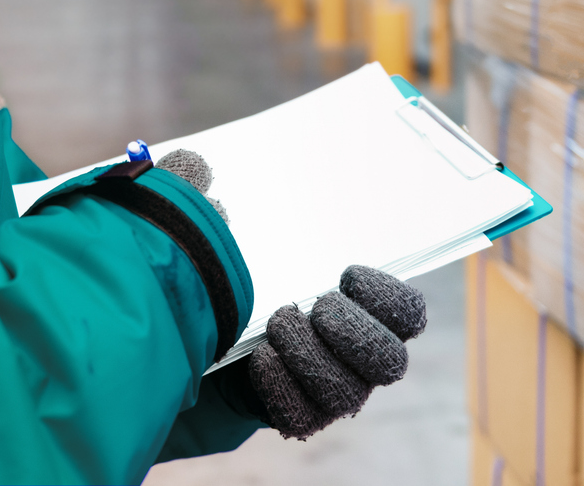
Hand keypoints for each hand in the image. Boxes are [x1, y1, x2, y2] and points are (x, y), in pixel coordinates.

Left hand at [155, 149, 427, 438]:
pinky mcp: (293, 417)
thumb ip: (199, 194)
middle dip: (356, 333)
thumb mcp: (209, 232)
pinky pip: (307, 416)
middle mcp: (351, 352)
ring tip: (278, 326)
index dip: (390, 296)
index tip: (346, 272)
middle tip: (316, 306)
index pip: (407, 311)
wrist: (175, 343)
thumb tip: (198, 166)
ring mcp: (325, 390)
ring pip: (348, 392)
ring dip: (314, 356)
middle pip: (391, 360)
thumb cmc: (210, 278)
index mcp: (355, 303)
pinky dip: (284, 385)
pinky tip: (259, 360)